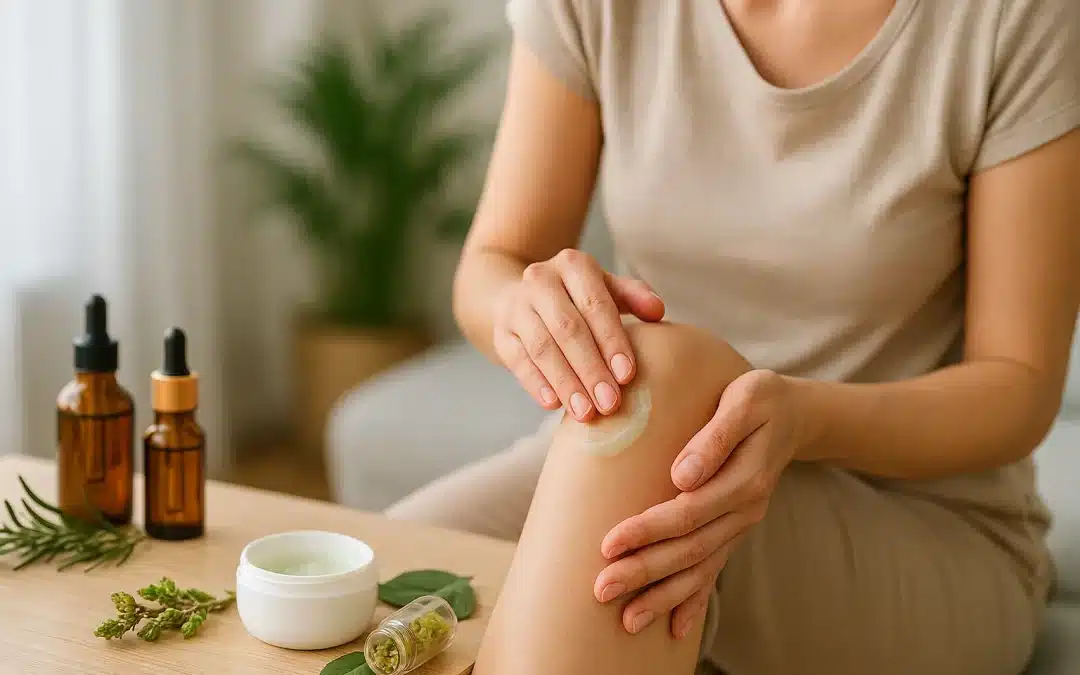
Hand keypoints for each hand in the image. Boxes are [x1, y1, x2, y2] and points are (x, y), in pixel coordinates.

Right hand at [493, 249, 664, 420]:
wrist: (521, 297)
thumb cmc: (577, 298)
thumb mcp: (605, 289)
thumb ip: (634, 297)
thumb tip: (658, 312)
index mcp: (573, 264)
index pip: (595, 304)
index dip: (611, 340)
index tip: (627, 376)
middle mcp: (540, 279)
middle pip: (568, 328)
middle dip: (591, 369)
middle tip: (610, 404)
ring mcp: (516, 306)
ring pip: (542, 347)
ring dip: (565, 382)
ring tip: (586, 413)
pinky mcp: (501, 333)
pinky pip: (518, 360)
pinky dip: (535, 384)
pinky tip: (553, 405)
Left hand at [594, 370, 802, 637]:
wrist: (795, 416)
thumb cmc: (760, 399)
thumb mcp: (745, 401)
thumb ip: (716, 435)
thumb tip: (681, 475)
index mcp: (745, 479)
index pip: (688, 512)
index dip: (648, 530)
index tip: (608, 543)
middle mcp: (745, 510)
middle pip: (689, 549)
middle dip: (644, 572)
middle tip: (601, 589)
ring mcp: (740, 525)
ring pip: (700, 568)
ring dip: (663, 596)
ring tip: (628, 621)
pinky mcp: (734, 530)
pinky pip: (714, 571)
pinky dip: (695, 600)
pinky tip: (675, 629)